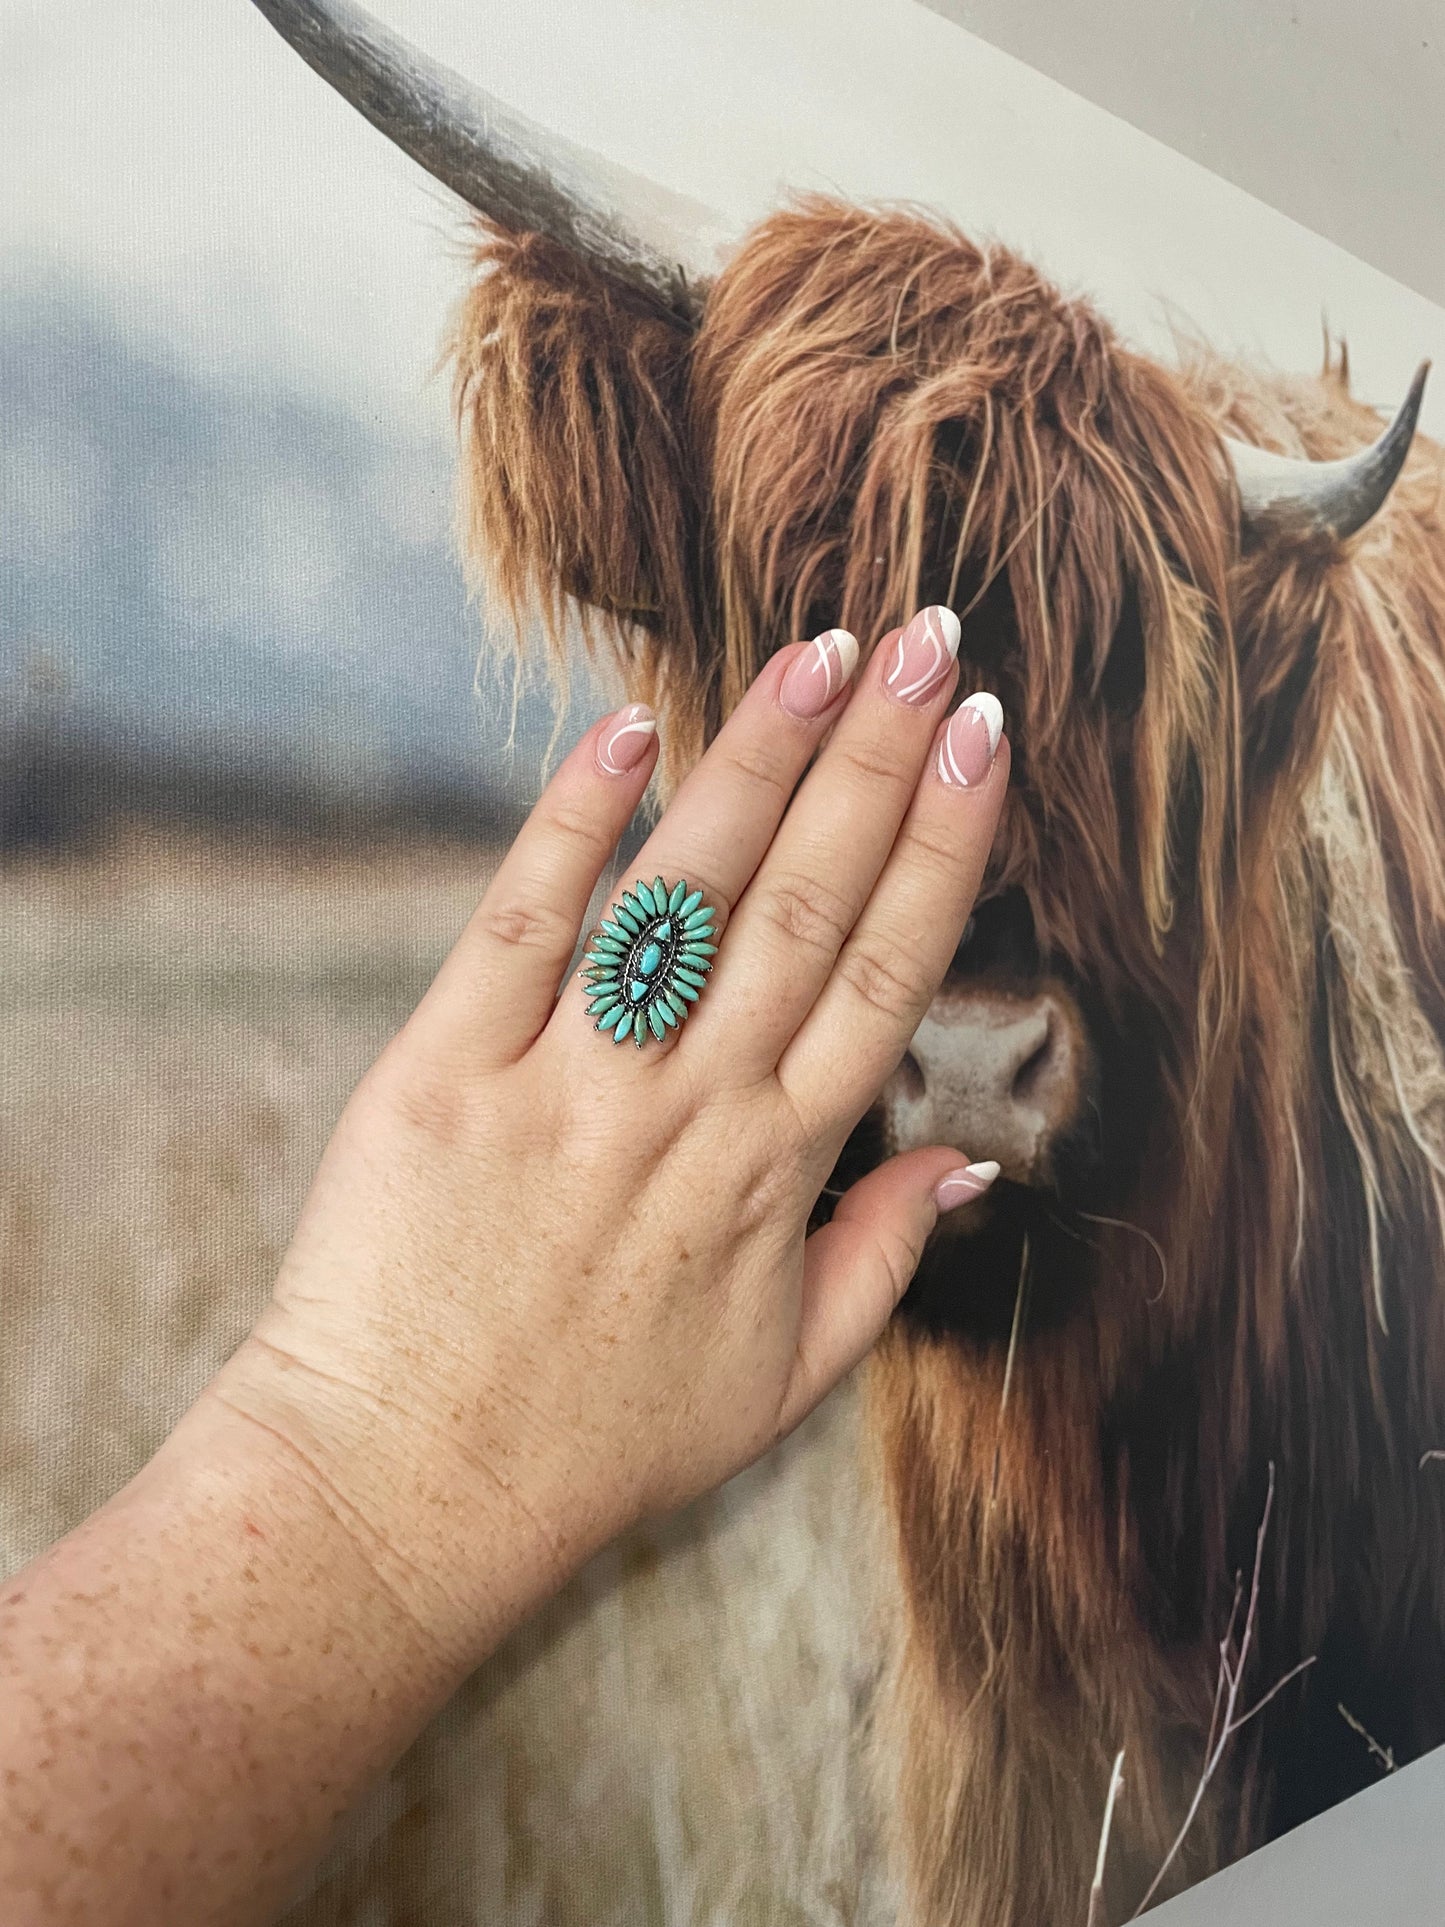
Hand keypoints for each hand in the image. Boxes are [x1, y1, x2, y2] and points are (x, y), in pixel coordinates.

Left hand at [213, 606, 1008, 1664]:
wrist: (403, 1491)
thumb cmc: (595, 1443)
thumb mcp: (776, 1383)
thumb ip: (880, 1261)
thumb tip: (965, 1163)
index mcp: (776, 1173)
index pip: (888, 976)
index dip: (944, 848)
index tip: (982, 743)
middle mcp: (687, 1110)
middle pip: (810, 904)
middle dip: (879, 759)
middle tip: (931, 637)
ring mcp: (566, 1084)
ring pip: (686, 894)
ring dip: (760, 761)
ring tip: (821, 650)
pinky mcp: (446, 1070)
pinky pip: (522, 926)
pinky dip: (572, 823)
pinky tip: (627, 727)